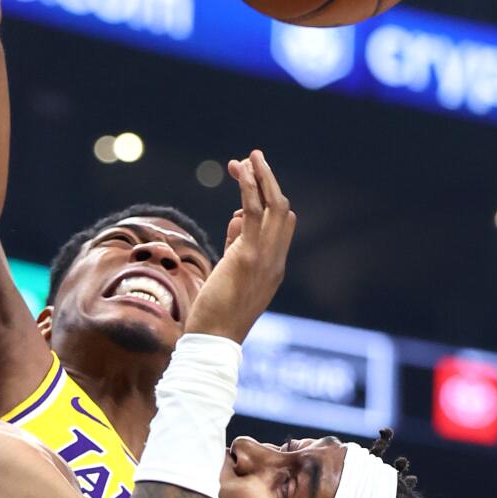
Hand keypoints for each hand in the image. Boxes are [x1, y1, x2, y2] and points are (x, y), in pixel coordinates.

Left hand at [185, 150, 295, 344]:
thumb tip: (238, 218)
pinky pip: (255, 213)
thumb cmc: (215, 315)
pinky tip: (242, 171)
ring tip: (248, 156)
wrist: (213, 341)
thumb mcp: (230, 276)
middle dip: (267, 181)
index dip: (266, 200)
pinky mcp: (248, 257)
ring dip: (262, 177)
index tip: (245, 185)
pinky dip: (251, 187)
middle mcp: (276, 261)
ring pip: (274, 206)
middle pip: (283, 210)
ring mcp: (266, 259)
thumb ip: (236, 246)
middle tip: (249, 158)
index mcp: (274, 268)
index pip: (281, 225)